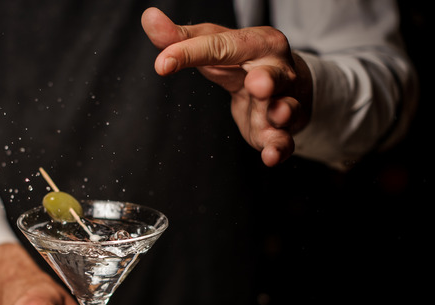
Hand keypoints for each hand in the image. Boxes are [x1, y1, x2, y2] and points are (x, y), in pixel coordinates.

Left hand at [141, 7, 312, 166]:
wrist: (281, 86)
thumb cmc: (241, 61)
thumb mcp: (213, 46)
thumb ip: (180, 38)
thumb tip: (149, 18)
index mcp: (258, 43)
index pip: (222, 47)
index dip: (190, 53)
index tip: (162, 63)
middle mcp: (277, 71)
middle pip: (273, 75)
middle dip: (267, 80)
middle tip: (257, 83)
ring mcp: (283, 101)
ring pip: (285, 108)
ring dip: (280, 113)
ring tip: (278, 115)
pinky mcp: (280, 131)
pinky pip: (284, 141)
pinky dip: (279, 148)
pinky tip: (271, 156)